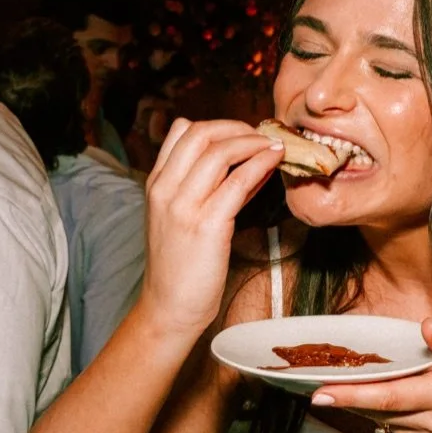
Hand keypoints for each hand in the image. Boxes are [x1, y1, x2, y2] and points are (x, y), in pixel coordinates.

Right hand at [141, 119, 283, 336]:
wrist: (169, 307)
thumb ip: (208, 189)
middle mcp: (166, 189)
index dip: (218, 125)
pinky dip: (260, 164)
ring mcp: (184, 206)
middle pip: (201, 133)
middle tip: (262, 136)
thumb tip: (249, 165)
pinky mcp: (206, 225)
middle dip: (237, 127)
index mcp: (156, 184)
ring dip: (253, 142)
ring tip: (274, 146)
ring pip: (220, 152)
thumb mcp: (182, 218)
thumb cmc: (181, 266)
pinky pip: (237, 181)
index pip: (182, 131)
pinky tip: (274, 162)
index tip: (243, 133)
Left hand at [310, 319, 431, 432]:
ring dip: (362, 400)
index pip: (390, 396)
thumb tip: (426, 326)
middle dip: (346, 393)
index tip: (320, 394)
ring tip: (344, 379)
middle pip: (377, 408)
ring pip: (380, 418)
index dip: (353, 395)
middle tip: (315, 376)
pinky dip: (382, 410)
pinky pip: (391, 427)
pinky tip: (385, 394)